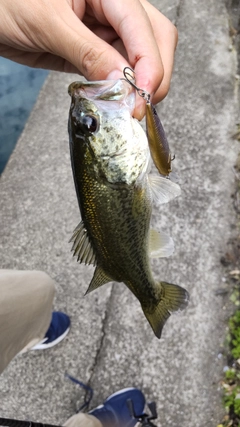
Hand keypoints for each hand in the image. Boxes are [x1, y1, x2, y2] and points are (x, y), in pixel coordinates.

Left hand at [0, 0, 177, 118]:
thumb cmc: (6, 0)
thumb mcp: (47, 23)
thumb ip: (87, 53)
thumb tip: (120, 83)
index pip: (142, 27)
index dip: (149, 65)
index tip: (142, 97)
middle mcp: (112, 7)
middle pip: (154, 40)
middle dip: (153, 75)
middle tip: (140, 107)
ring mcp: (104, 29)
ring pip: (139, 58)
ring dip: (137, 85)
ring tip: (127, 107)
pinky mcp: (93, 50)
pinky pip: (117, 70)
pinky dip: (119, 89)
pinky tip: (114, 100)